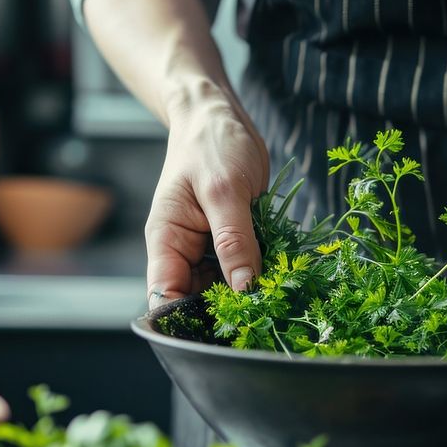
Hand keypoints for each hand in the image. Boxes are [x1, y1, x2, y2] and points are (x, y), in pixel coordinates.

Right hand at [146, 86, 269, 308]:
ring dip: (248, 295)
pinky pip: (244, 269)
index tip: (224, 329)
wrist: (220, 117)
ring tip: (277, 305)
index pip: (165, 294)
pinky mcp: (234, 241)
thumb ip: (234, 239)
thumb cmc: (212, 144)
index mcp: (167, 240)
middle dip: (226, 311)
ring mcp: (210, 247)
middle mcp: (185, 250)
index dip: (187, 319)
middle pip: (197, 299)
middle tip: (262, 321)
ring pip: (225, 288)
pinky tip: (282, 283)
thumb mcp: (225, 190)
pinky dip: (260, 276)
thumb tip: (244, 286)